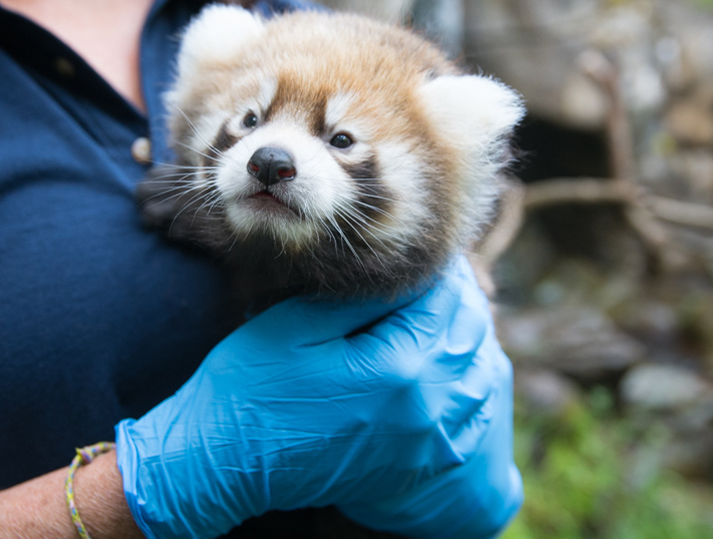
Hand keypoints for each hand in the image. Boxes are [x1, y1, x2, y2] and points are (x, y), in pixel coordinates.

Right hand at [115, 256, 496, 538]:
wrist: (229, 464)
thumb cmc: (250, 389)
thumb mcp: (293, 328)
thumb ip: (359, 297)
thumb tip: (406, 264)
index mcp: (397, 366)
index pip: (447, 298)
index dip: (443, 267)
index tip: (428, 248)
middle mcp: (425, 406)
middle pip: (472, 333)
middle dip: (462, 296)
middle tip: (440, 274)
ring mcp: (428, 442)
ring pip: (482, 375)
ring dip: (473, 336)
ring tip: (449, 312)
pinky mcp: (421, 463)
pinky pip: (475, 419)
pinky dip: (476, 384)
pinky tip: (456, 367)